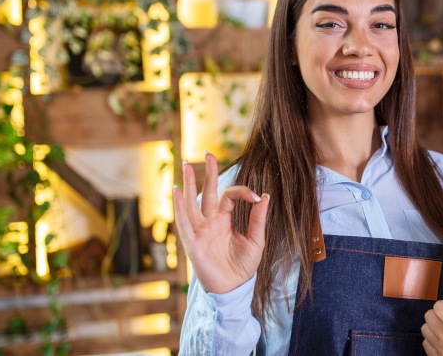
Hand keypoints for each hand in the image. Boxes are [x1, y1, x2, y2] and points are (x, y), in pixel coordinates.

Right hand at [172, 152, 268, 293]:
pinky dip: (180, 207)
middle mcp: (210, 222)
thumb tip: (265, 195)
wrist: (234, 288)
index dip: (242, 192)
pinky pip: (185, 222)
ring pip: (192, 203)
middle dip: (207, 173)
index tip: (256, 197)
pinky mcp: (193, 242)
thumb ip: (258, 219)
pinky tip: (177, 191)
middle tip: (208, 153)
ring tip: (185, 165)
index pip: (229, 196)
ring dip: (188, 184)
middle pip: (207, 193)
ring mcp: (200, 231)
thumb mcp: (256, 240)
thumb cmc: (243, 266)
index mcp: (225, 219)